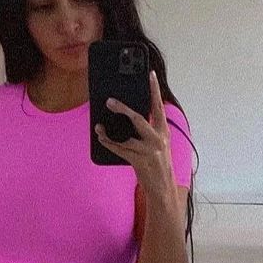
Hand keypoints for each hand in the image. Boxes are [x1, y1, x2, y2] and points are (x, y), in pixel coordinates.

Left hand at [94, 70, 174, 194]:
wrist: (163, 188)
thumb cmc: (158, 164)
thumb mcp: (158, 144)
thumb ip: (147, 130)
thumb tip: (127, 115)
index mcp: (164, 131)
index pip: (159, 106)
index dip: (155, 89)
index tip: (150, 74)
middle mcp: (159, 139)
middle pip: (139, 118)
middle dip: (123, 109)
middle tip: (109, 101)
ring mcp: (149, 151)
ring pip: (125, 136)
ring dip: (108, 131)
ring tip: (98, 125)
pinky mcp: (139, 161)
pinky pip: (119, 149)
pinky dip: (108, 143)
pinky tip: (101, 137)